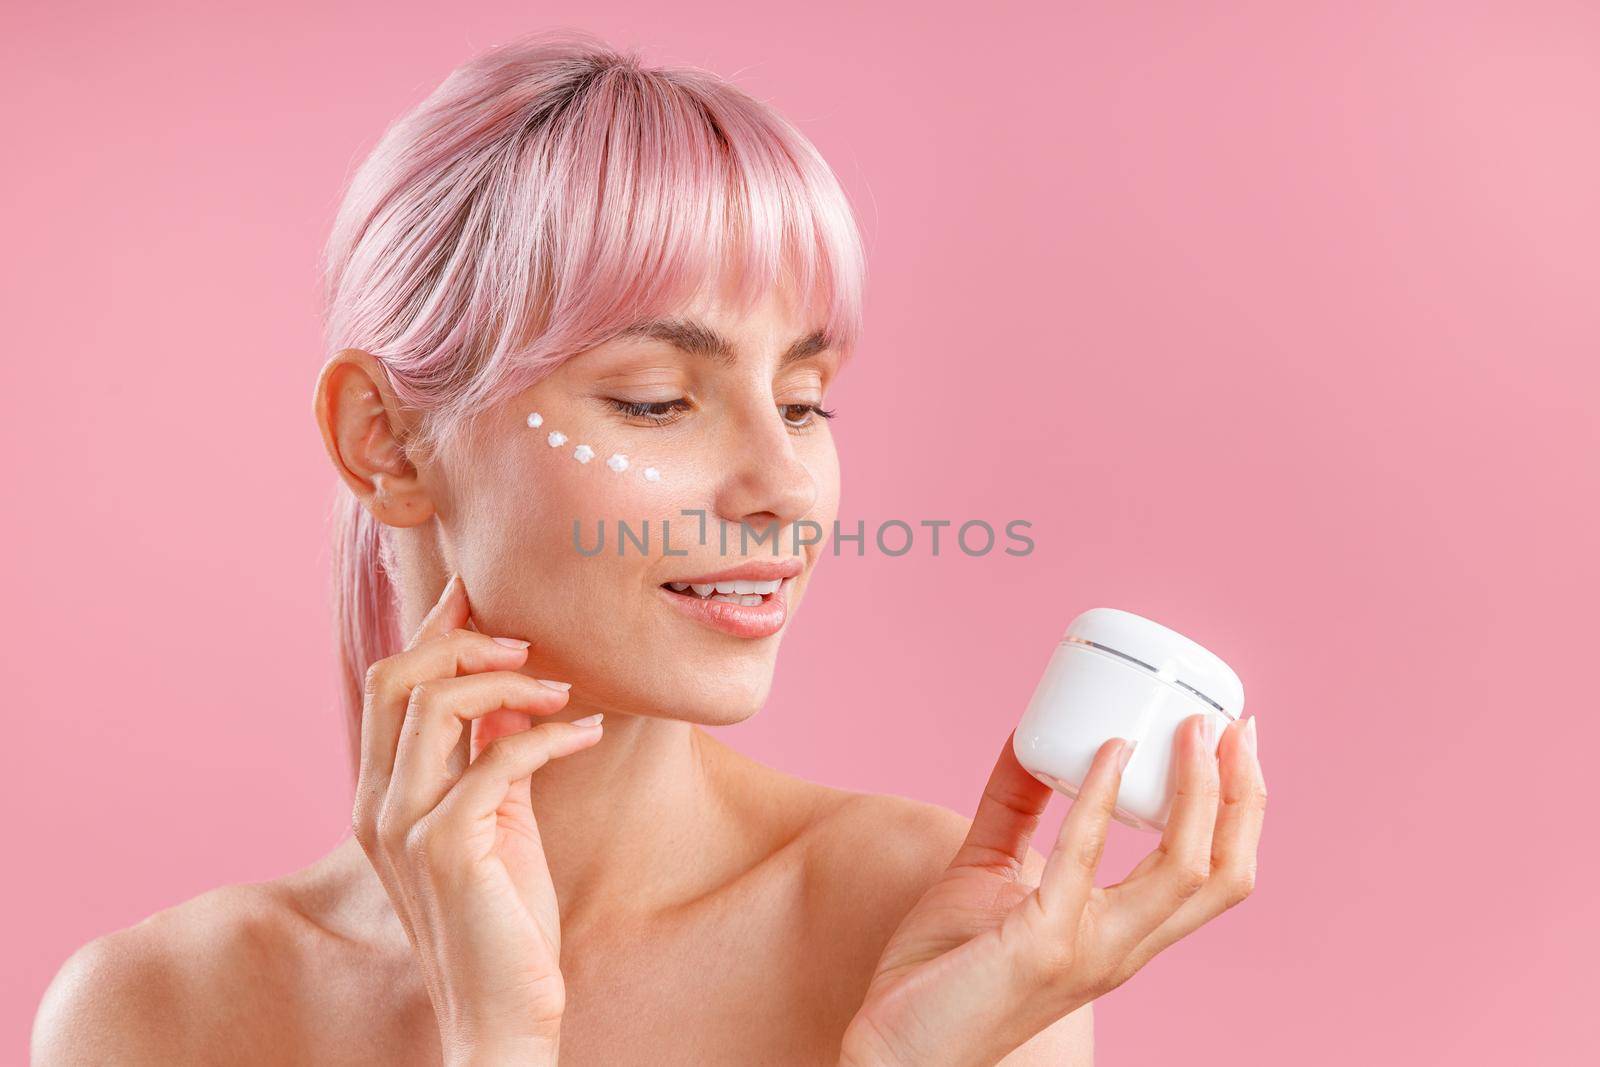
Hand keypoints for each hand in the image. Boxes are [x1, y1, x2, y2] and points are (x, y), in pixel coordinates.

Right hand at [350, 571, 603, 1065]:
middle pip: (397, 678)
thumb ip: (490, 758)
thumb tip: (515, 690)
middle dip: (463, 642)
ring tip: (565, 689)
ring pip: (435, 705)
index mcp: (378, 795)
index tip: (478, 590)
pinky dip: (548, 735)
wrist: (501, 1014)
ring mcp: (403, 826)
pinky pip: (496, 757)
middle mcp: (374, 805)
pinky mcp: (446, 848)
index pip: (391, 686)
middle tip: (528, 641)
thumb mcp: (495, 821)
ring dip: (510, 682)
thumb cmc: (503, 920)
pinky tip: (586, 733)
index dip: (434, 630)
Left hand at [839, 713, 1265, 1066]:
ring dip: (1198, 792)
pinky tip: (1107, 752)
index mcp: (1122, 934)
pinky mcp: (1039, 945)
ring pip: (1184, 871)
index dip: (1242, 810)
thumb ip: (1014, 809)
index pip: (1217, 876)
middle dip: (1242, 795)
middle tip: (1232, 725)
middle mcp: (1121, 948)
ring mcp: (1087, 951)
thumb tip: (1030, 737)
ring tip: (1191, 729)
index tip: (1235, 740)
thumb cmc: (941, 968)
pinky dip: (1100, 799)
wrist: (894, 1045)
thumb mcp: (989, 870)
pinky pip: (1083, 861)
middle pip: (1223, 873)